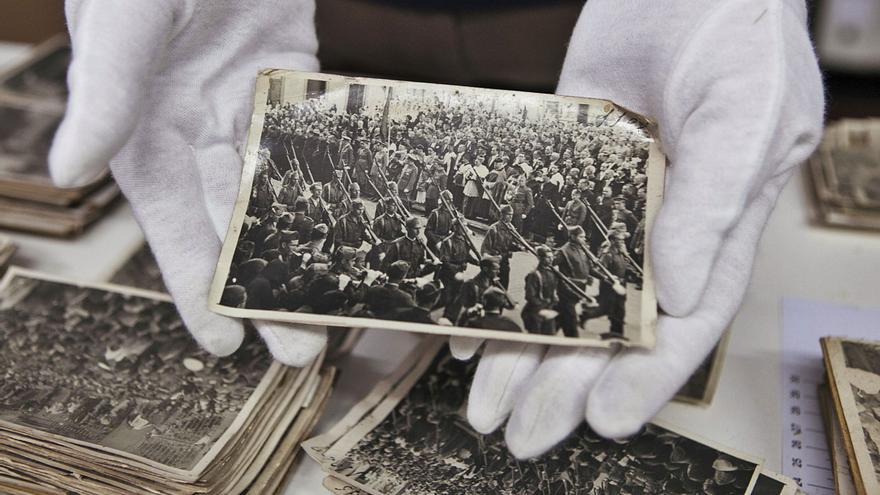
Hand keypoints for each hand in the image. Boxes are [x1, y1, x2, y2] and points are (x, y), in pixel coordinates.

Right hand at [50, 0, 326, 365]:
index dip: (195, 284)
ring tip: (344, 296)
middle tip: (304, 344)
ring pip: (285, 187)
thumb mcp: (123, 18)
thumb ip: (107, 91)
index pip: (170, 224)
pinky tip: (372, 215)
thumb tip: (68, 172)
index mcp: (147, 128)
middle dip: (268, 282)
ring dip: (312, 241)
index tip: (227, 343)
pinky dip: (342, 170)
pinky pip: (320, 130)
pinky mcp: (295, 69)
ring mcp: (250, 100)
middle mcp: (199, 124)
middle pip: (237, 219)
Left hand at [452, 0, 822, 457]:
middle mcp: (652, 231)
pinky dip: (493, 285)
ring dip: (520, 353)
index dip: (646, 378)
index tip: (603, 422)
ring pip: (556, 295)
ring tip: (482, 406)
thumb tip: (680, 293)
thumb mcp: (742, 116)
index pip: (684, 323)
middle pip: (607, 326)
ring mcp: (598, 207)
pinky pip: (518, 241)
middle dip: (566, 384)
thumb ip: (710, 204)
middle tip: (522, 434)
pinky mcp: (553, 176)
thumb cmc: (734, 37)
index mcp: (713, 230)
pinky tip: (466, 329)